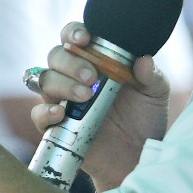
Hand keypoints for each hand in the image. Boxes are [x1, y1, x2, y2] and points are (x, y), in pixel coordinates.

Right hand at [29, 22, 170, 189]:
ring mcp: (62, 101)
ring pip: (43, 79)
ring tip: (85, 95)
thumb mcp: (155, 95)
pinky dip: (45, 111)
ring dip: (61, 83)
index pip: (73, 38)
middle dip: (71, 63)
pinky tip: (62, 114)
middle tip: (92, 77)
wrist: (138, 159)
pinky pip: (38, 114)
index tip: (85, 38)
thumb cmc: (144, 121)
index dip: (73, 33)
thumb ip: (152, 76)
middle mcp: (73, 77)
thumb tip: (143, 61)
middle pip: (55, 56)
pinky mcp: (55, 126)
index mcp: (94, 61)